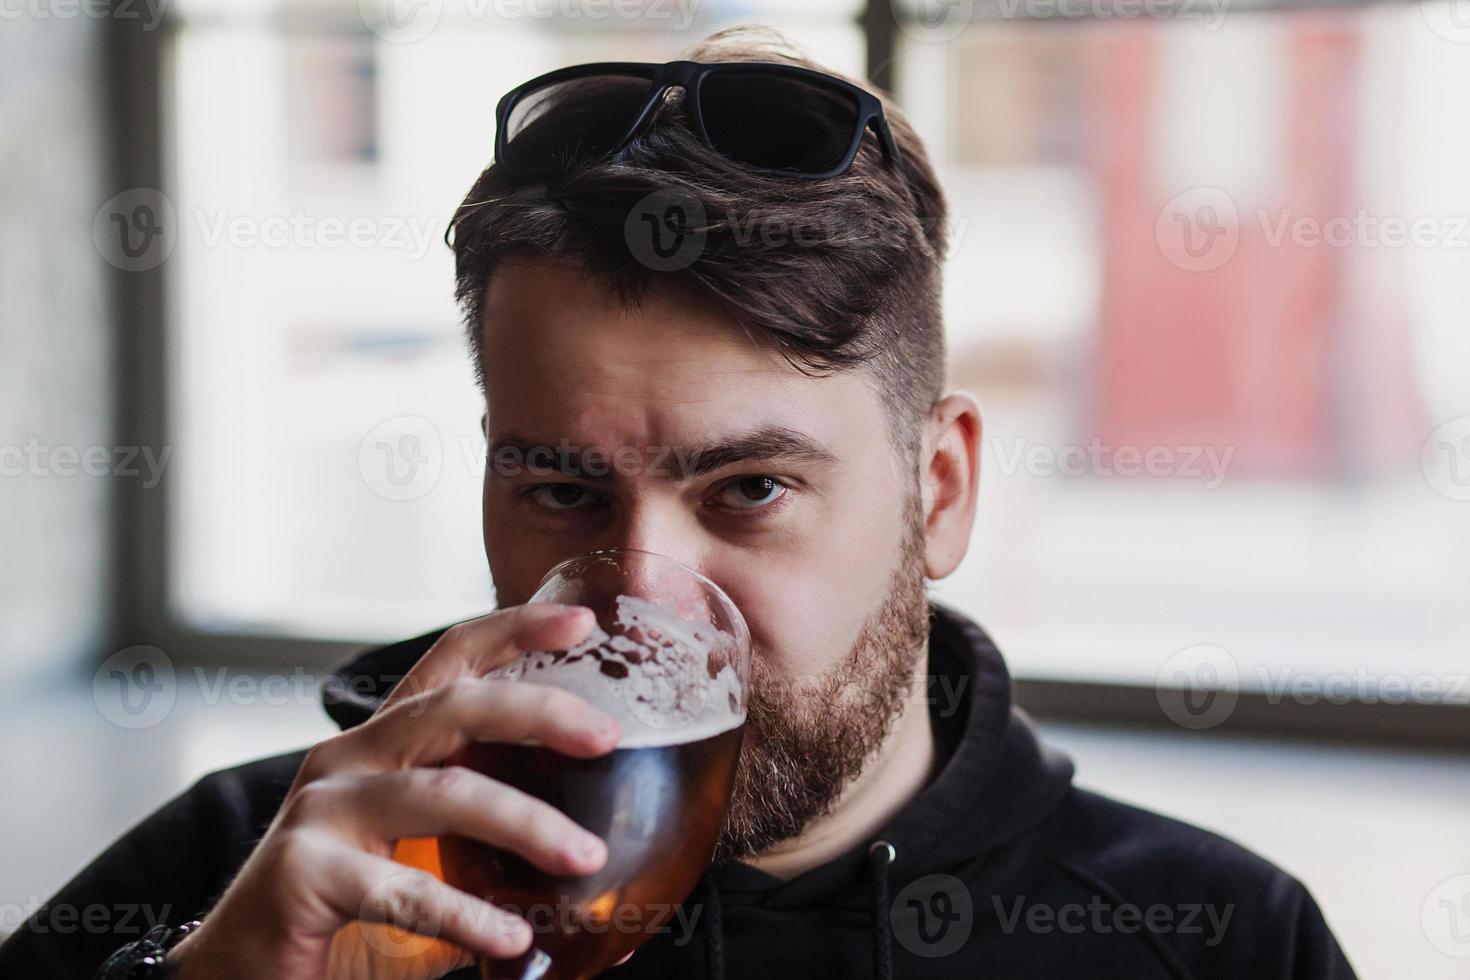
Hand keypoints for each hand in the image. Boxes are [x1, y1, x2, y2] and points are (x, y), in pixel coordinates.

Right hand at [167, 604, 620, 979]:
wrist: (246, 978)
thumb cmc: (346, 914)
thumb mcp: (426, 857)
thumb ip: (486, 837)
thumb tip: (591, 847)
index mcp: (384, 744)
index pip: (451, 661)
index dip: (514, 630)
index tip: (583, 619)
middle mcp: (350, 760)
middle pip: (452, 707)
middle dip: (538, 710)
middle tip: (607, 734)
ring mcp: (322, 812)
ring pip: (441, 794)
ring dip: (525, 823)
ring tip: (587, 858)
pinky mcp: (302, 873)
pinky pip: (402, 889)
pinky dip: (466, 916)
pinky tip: (511, 938)